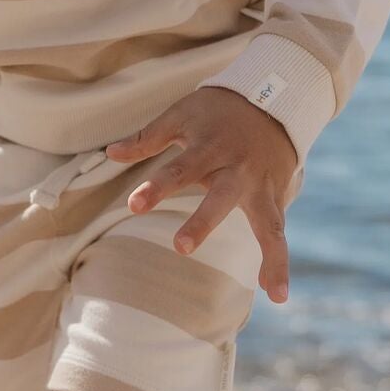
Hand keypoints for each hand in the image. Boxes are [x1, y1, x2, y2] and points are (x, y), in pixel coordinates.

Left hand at [105, 89, 298, 302]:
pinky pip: (278, 231)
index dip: (157, 187)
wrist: (274, 97)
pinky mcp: (278, 196)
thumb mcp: (182, 114)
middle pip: (221, 198)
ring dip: (272, 257)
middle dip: (203, 222)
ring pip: (269, 224)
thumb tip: (110, 153)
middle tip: (181, 247)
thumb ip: (147, 138)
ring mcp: (262, 186)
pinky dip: (278, 260)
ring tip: (273, 293)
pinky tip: (276, 293)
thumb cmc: (219, 110)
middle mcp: (238, 170)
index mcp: (210, 147)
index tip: (134, 205)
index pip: (179, 169)